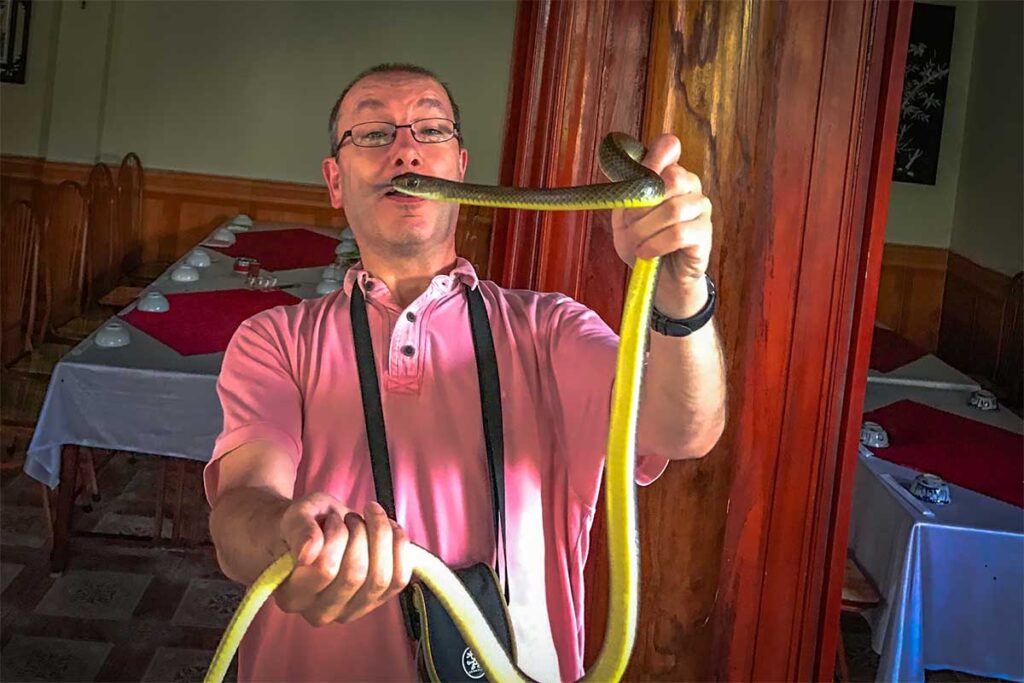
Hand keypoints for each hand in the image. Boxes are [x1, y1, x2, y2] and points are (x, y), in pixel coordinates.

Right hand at [272, 494, 412, 626]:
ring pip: (380, 578)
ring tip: (368, 521)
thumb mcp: (297, 516)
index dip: (336, 535)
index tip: (332, 518)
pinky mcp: (376, 604)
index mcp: (291, 594)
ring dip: (380, 538)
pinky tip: (390, 528)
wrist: (320, 532)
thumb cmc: (305, 525)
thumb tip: (308, 553)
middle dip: (360, 533)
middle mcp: (319, 612)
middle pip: (355, 575)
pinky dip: (400, 547)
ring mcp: (350, 612)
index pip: (324, 569)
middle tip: (350, 518)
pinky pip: (399, 579)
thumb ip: (299, 530)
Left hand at [611, 134, 712, 318]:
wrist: (657, 279)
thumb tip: (630, 179)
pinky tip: (647, 253)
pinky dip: (656, 244)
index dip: (652, 159)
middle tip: (630, 226)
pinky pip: (679, 233)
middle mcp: (689, 185)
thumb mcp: (624, 217)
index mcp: (668, 174)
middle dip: (641, 207)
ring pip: (673, 209)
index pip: (668, 147)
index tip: (635, 182)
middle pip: (669, 179)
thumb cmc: (642, 242)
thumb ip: (626, 194)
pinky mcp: (705, 233)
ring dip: (646, 230)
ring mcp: (701, 208)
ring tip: (637, 245)